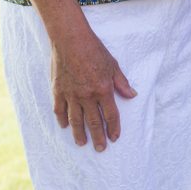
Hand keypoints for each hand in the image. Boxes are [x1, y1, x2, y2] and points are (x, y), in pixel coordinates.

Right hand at [48, 28, 135, 150]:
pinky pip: (60, 110)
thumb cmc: (94, 50)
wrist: (70, 40)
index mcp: (103, 89)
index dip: (113, 127)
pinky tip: (65, 126)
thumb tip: (132, 95)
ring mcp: (71, 95)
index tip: (115, 137)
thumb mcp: (113, 64)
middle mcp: (87, 96)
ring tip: (82, 143)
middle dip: (98, 137)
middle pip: (93, 122)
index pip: (110, 114)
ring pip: (76, 120)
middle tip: (100, 149)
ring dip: (79, 133)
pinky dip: (63, 120)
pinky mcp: (58, 91)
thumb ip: (121, 82)